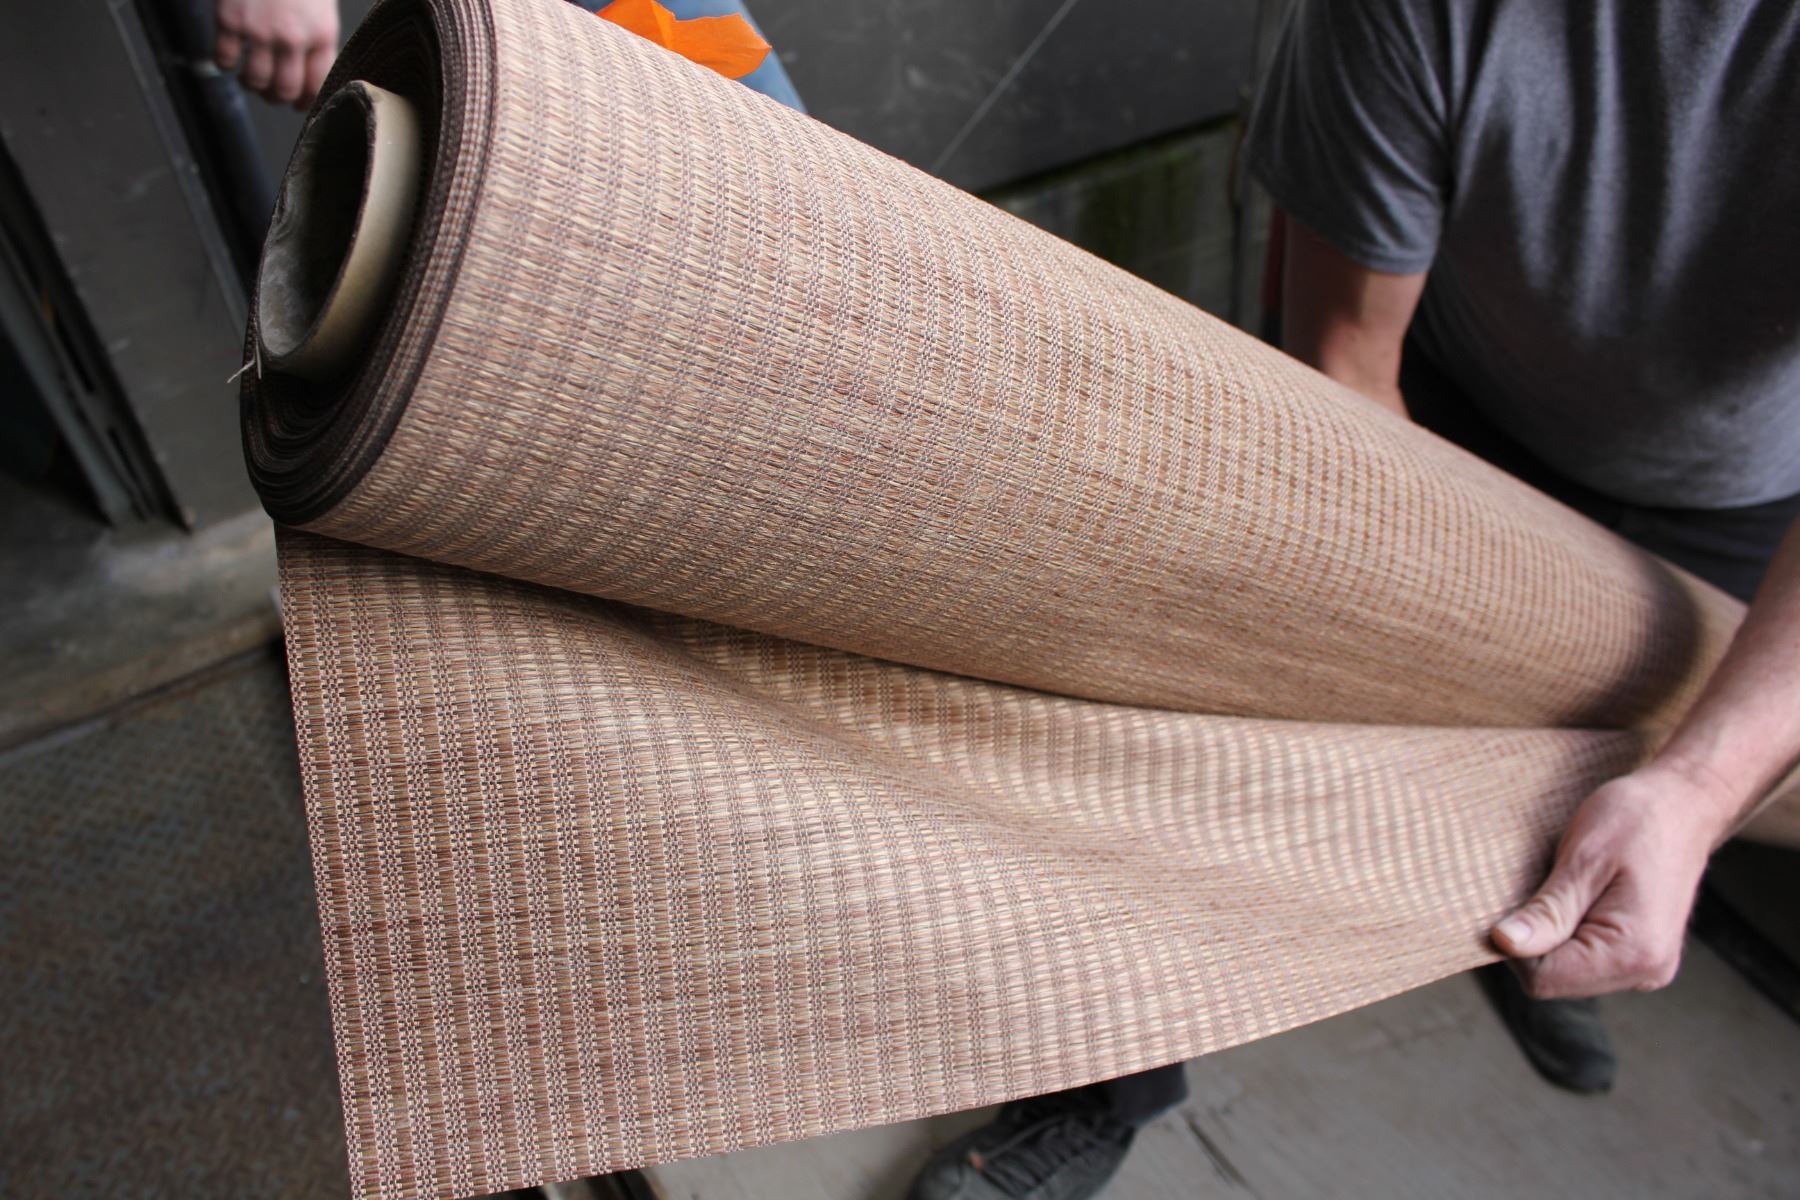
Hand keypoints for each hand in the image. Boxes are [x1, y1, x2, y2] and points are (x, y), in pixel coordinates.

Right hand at [215, 0, 338, 109]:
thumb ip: (317, 38)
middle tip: (270, 91)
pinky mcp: (231, 20)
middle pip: (285, 90)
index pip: (317, 86)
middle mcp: (293, 39)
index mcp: (321, 35)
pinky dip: (224, 65)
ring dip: (251, 84)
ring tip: (248, 75)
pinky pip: (225, 60)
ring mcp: (260, 31)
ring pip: (256, 81)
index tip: (298, 104)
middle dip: (276, 97)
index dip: (306, 101)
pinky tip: (229, 58)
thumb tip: (310, 73)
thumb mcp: (321, 6)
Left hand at [1491, 766, 1729, 998]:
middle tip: (1547, 887)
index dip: (1515, 944)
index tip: (1514, 901)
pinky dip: (1568, 934)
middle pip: (1554, 979)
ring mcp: (1645, 967)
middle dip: (1535, 939)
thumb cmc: (1635, 821)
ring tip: (1570, 890)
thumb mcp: (1583, 860)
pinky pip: (1584, 960)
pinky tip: (1580, 900)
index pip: (1543, 978)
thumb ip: (1547, 911)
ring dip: (1551, 936)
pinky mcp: (1639, 957)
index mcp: (1633, 953)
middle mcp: (1645, 972)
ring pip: (1566, 972)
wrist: (1682, 806)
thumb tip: (1504, 944)